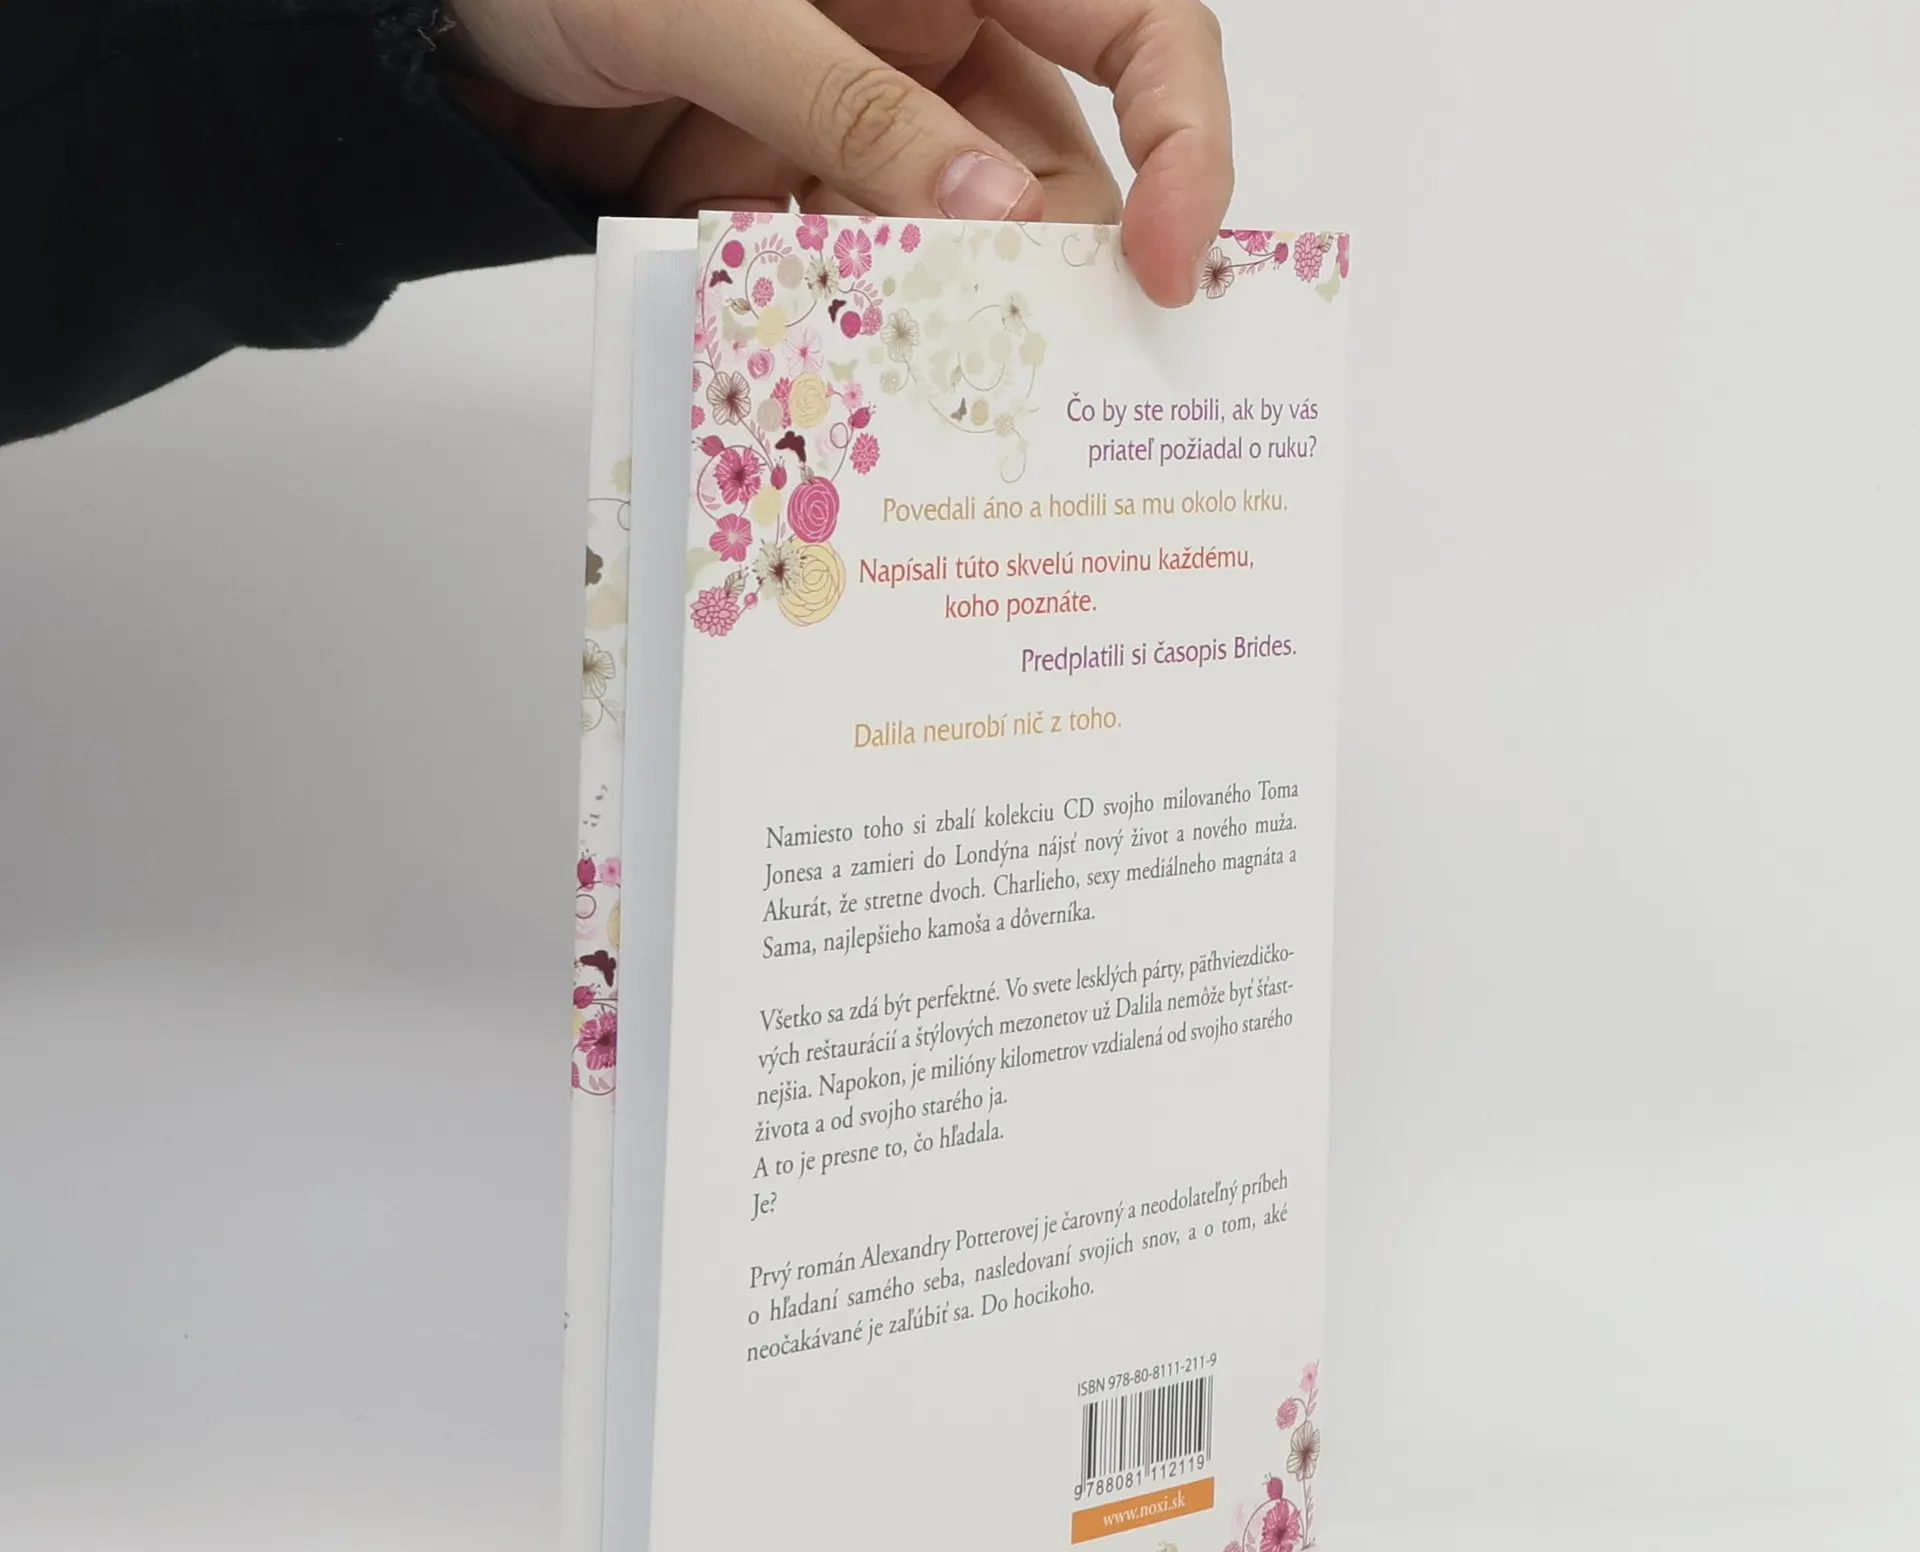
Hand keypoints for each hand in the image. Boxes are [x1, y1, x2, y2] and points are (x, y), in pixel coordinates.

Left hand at [442, 0, 1232, 305]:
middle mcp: (925, 35)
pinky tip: (804, 351)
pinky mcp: (789, 194)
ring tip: (895, 377)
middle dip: (1044, 269)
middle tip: (1022, 370)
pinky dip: (836, 321)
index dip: (1185, 136)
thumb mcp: (706, 4)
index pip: (1136, 26)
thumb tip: (995, 215)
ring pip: (950, 244)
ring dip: (929, 313)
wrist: (416, 17)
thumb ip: (853, 102)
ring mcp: (855, 122)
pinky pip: (850, 276)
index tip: (1170, 260)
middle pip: (1053, 168)